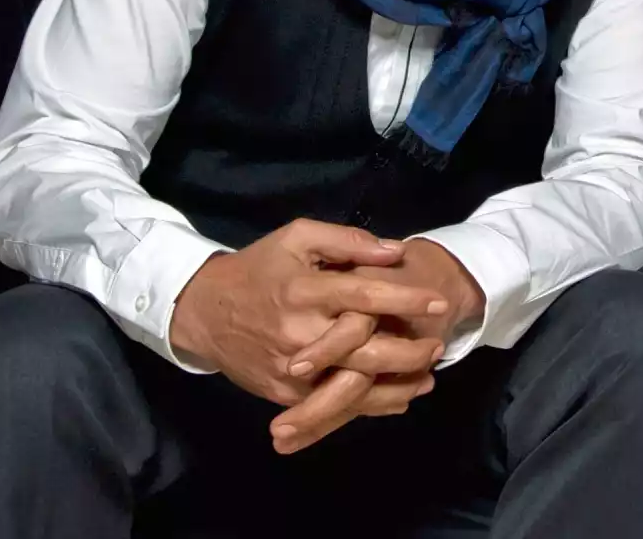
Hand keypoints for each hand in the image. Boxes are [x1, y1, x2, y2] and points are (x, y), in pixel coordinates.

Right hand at [266, 239, 485, 453]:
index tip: (438, 301)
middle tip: (439, 346)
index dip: (405, 298)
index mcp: (304, 290)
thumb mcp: (297, 238)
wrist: (203, 312)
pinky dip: (368, 404)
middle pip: (364, 349)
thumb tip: (394, 251)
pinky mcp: (283, 394)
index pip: (364, 295)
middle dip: (408, 351)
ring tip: (427, 379)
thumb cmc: (259, 268)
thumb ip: (347, 241)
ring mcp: (290, 368)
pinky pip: (332, 405)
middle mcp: (298, 332)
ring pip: (352, 385)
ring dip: (395, 385)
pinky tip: (397, 397)